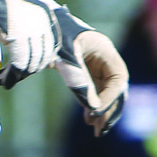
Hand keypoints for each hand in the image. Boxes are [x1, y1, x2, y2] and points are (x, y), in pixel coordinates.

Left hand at [52, 8, 127, 134]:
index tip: (96, 111)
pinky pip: (96, 92)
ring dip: (103, 111)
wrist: (38, 27)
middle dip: (110, 109)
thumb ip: (80, 81)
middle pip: (116, 87)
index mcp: (104, 48)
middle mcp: (105, 58)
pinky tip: (89, 119)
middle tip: (100, 129)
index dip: (110, 97)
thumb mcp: (66, 58)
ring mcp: (97, 66)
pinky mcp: (88, 73)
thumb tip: (94, 108)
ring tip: (96, 129)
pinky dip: (93, 106)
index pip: (118, 77)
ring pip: (107, 93)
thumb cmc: (52, 36)